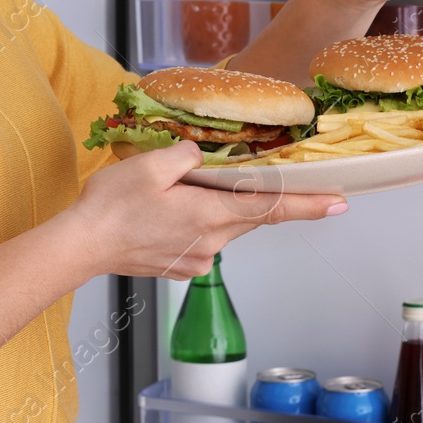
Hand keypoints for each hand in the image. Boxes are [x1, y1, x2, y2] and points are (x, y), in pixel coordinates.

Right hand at [63, 141, 346, 279]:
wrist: (82, 246)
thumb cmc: (111, 206)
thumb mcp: (151, 164)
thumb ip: (188, 155)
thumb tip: (203, 156)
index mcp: (210, 214)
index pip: (272, 208)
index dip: (309, 205)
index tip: (340, 203)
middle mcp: (212, 242)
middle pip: (247, 215)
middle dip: (249, 195)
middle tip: (233, 177)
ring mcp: (196, 259)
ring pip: (223, 225)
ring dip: (214, 206)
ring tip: (177, 192)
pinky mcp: (181, 267)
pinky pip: (202, 238)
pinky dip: (195, 221)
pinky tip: (166, 212)